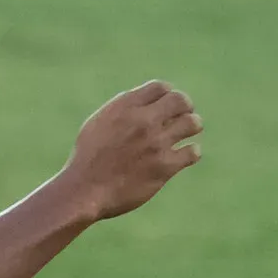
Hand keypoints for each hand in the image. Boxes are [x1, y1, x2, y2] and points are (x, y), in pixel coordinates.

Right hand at [59, 81, 201, 222]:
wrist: (84, 190)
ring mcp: (156, 144)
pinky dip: (191, 153)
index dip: (167, 95)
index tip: (165, 106)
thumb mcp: (98, 123)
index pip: (161, 87)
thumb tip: (143, 104)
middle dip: (185, 107)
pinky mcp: (164, 167)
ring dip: (192, 127)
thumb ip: (122, 110)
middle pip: (181, 100)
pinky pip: (192, 152)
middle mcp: (143, 121)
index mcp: (126, 107)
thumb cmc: (88, 159)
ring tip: (185, 135)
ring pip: (193, 123)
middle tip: (182, 118)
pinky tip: (183, 157)